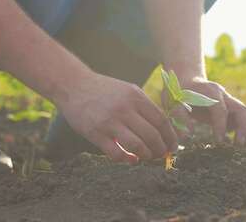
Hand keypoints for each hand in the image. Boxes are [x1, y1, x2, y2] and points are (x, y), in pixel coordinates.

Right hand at [58, 73, 178, 162]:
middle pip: (152, 135)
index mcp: (136, 97)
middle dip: (160, 149)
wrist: (73, 86)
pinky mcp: (95, 133)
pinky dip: (127, 159)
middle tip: (160, 154)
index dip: (170, 137)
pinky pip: (116, 153)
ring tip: (146, 156)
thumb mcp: (128, 90)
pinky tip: (130, 158)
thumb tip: (163, 129)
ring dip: (146, 155)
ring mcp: (109, 122)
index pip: (161, 121)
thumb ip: (144, 106)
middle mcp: (124, 109)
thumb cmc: (104, 90)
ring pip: (137, 146)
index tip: (172, 147)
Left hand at [164, 76, 245, 143]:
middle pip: (240, 109)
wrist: (186, 81)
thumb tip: (188, 135)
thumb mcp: (174, 101)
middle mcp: (223, 95)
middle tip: (241, 144)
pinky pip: (244, 116)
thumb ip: (179, 116)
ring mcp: (229, 100)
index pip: (220, 109)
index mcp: (209, 91)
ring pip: (245, 113)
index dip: (221, 125)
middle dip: (243, 127)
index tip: (219, 140)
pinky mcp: (230, 108)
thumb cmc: (179, 93)